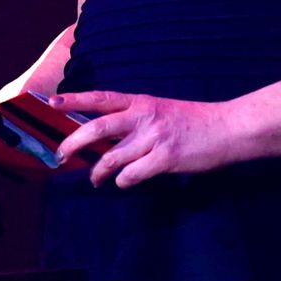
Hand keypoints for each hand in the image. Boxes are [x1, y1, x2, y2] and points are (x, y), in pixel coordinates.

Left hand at [52, 91, 245, 187]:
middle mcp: (144, 116)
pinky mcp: (165, 158)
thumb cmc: (195, 120)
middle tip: (61, 156)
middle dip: (73, 143)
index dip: (75, 100)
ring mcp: (154, 138)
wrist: (227, 128)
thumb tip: (108, 138)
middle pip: (97, 128)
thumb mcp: (162, 110)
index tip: (52, 103)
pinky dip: (124, 181)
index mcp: (141, 101)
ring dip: (98, 172)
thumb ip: (136, 119)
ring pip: (112, 158)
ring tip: (94, 179)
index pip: (101, 98)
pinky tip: (124, 182)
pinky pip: (132, 174)